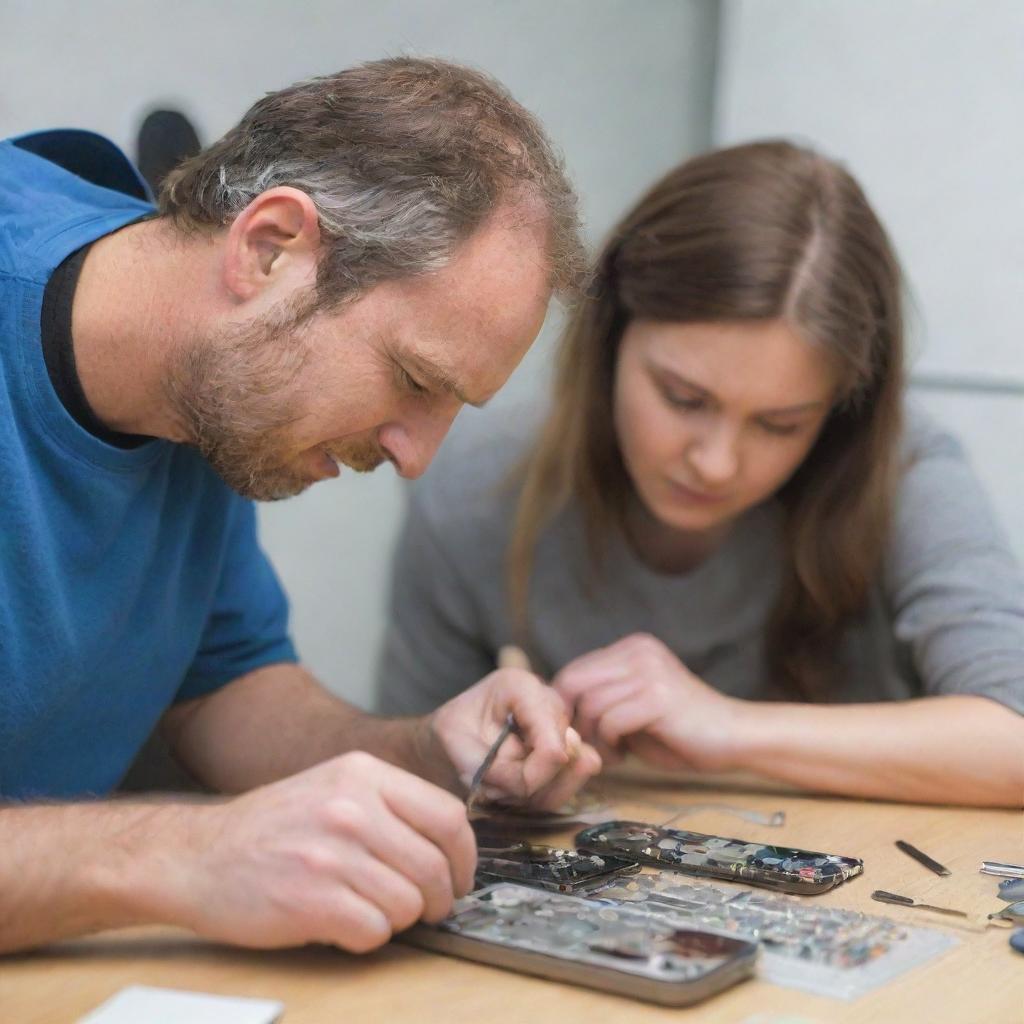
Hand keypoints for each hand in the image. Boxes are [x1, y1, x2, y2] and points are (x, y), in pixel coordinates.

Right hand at [161, 751, 475, 951]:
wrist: (196, 855)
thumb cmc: (270, 828)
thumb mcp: (332, 787)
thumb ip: (388, 805)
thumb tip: (448, 845)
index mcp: (363, 774)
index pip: (448, 816)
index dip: (464, 856)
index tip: (460, 876)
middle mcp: (351, 807)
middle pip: (434, 865)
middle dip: (440, 898)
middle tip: (427, 908)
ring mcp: (331, 853)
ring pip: (409, 903)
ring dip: (399, 919)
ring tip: (369, 910)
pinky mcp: (311, 900)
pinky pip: (375, 932)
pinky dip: (367, 938)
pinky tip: (343, 924)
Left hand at [426, 668, 601, 810]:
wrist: (446, 745)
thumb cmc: (448, 737)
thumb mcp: (456, 746)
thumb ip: (495, 766)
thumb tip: (536, 779)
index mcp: (521, 687)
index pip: (552, 744)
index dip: (530, 776)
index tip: (492, 781)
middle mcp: (549, 701)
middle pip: (565, 760)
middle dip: (525, 783)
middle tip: (487, 780)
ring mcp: (562, 725)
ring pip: (570, 776)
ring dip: (529, 792)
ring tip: (496, 781)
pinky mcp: (567, 750)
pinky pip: (568, 786)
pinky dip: (536, 796)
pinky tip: (510, 787)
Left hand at [552, 633, 740, 772]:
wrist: (736, 738)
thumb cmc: (682, 731)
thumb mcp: (635, 707)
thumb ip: (602, 701)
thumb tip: (556, 712)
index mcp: (632, 648)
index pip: (574, 670)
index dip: (564, 706)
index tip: (573, 734)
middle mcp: (639, 652)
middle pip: (573, 681)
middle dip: (570, 719)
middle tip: (583, 745)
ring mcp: (649, 671)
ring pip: (590, 703)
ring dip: (593, 737)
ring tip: (611, 753)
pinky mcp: (658, 697)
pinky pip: (610, 720)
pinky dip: (609, 744)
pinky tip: (623, 756)